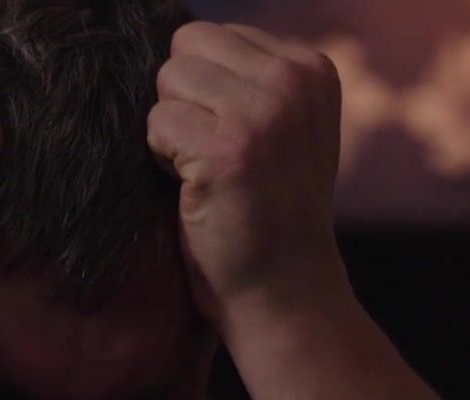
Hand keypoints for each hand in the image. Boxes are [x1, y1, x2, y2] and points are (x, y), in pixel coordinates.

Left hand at [147, 21, 346, 325]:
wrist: (284, 294)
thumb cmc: (270, 217)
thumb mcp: (285, 131)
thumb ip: (250, 82)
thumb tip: (177, 45)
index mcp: (312, 69)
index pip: (215, 36)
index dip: (205, 92)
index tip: (234, 143)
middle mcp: (294, 81)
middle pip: (188, 47)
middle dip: (183, 101)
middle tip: (211, 156)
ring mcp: (263, 112)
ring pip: (170, 79)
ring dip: (171, 129)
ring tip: (205, 172)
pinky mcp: (227, 148)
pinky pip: (157, 122)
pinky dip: (161, 159)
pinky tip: (195, 190)